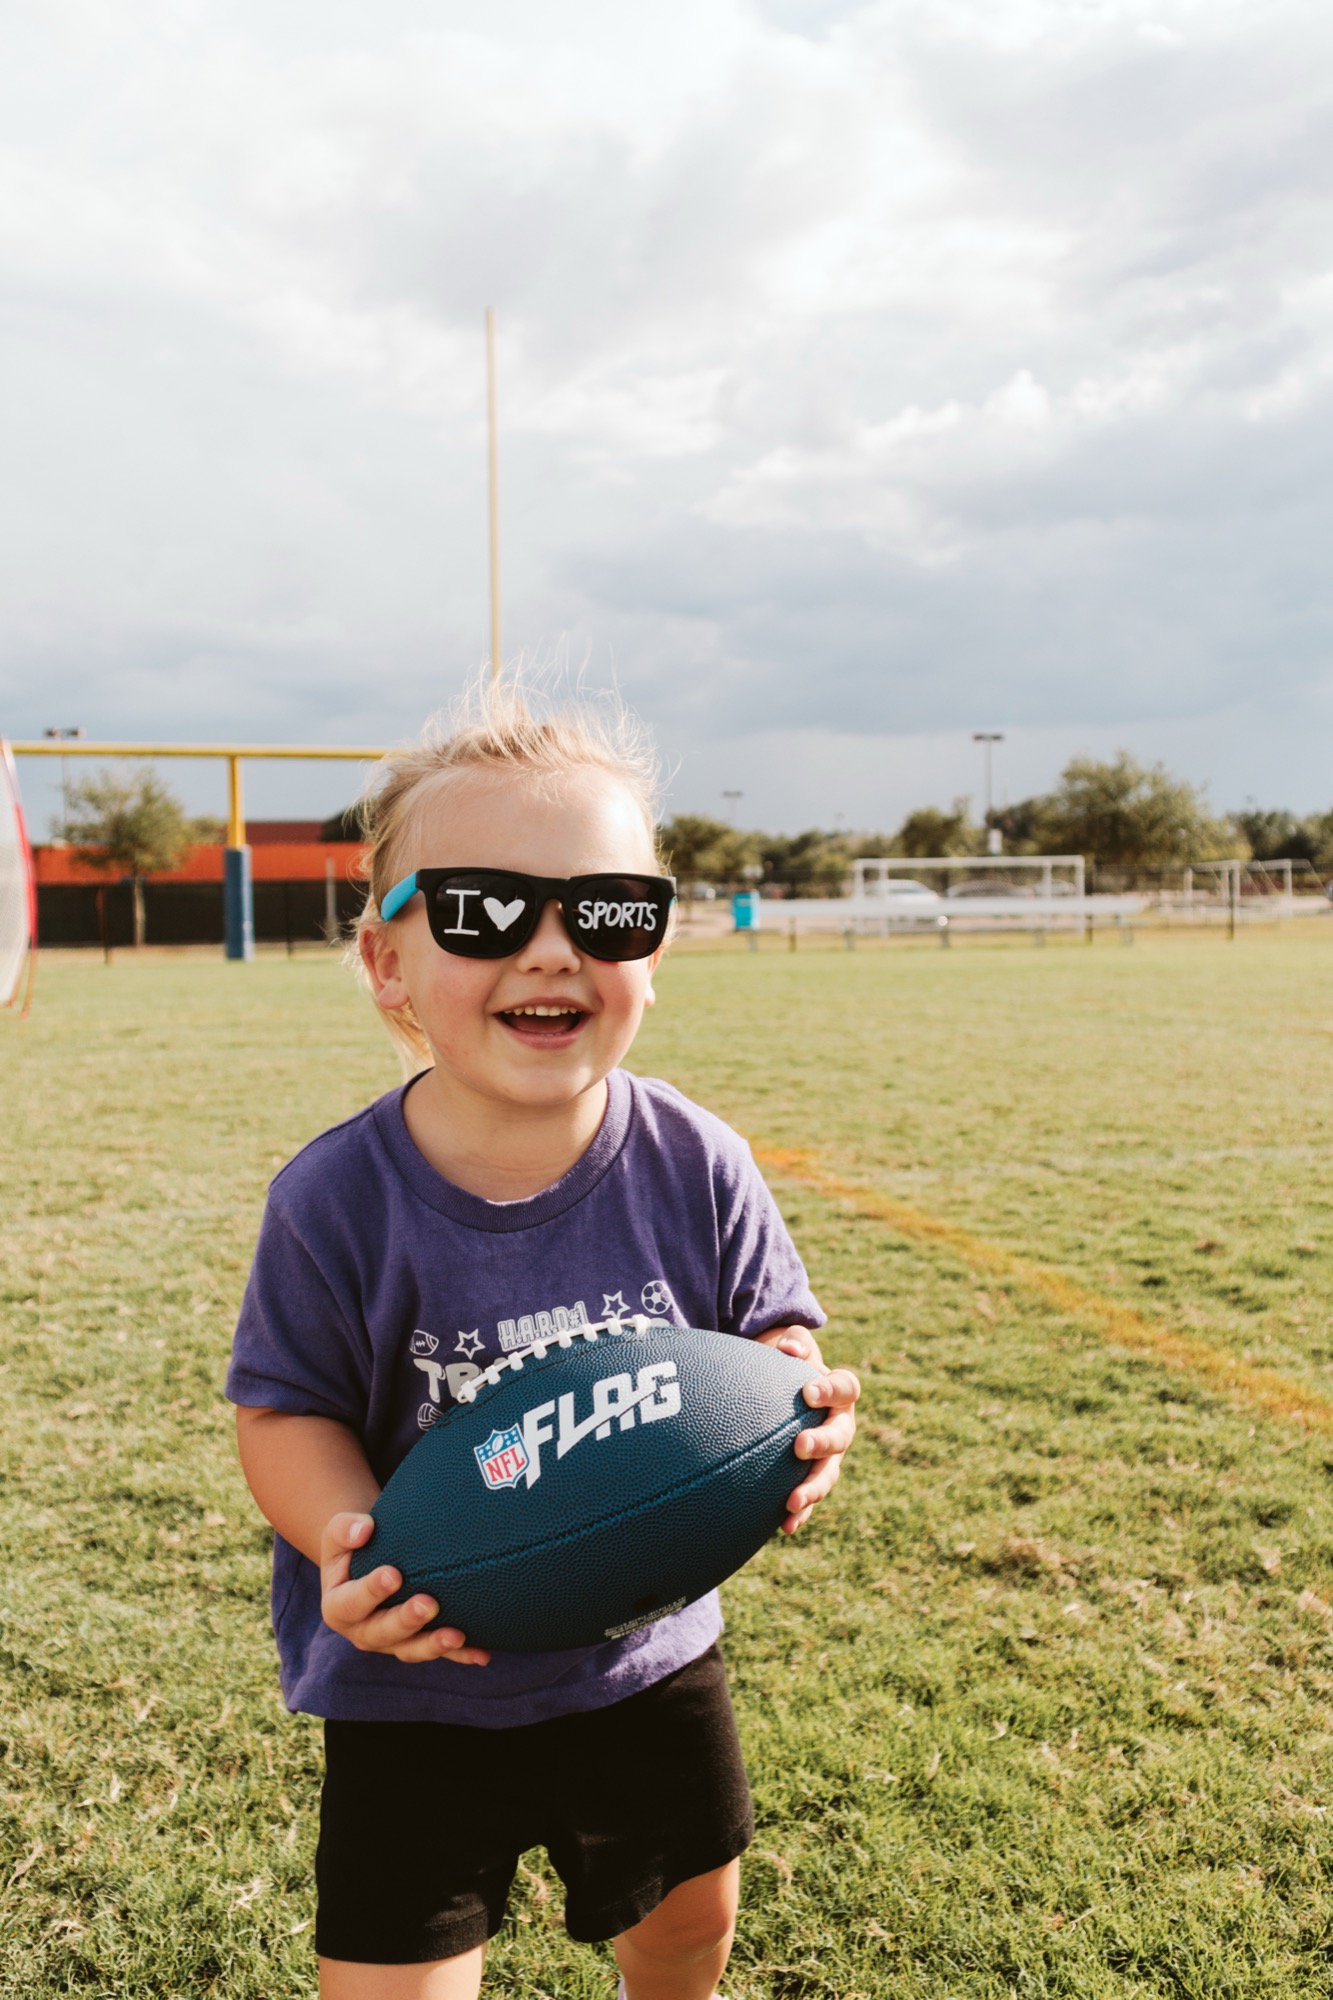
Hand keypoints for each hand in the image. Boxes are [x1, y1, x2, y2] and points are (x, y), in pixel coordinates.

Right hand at [319, 1513, 490, 1665]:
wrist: (367, 1561)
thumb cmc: (353, 1544)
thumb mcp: (338, 1533)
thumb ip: (344, 1529)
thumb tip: (364, 1530)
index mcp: (338, 1608)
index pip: (352, 1603)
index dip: (371, 1591)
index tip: (393, 1574)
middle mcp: (363, 1631)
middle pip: (383, 1632)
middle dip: (406, 1621)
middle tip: (429, 1604)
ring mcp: (391, 1642)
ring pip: (411, 1649)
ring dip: (434, 1645)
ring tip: (457, 1635)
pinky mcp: (416, 1644)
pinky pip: (439, 1653)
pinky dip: (461, 1655)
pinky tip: (482, 1654)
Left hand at [757, 1327, 859, 1533]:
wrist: (783, 1391)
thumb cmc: (788, 1365)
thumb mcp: (792, 1346)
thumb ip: (794, 1342)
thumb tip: (789, 1349)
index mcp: (840, 1392)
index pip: (845, 1389)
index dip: (829, 1391)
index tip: (807, 1392)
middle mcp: (840, 1426)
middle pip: (840, 1437)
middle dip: (822, 1443)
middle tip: (799, 1446)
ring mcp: (830, 1456)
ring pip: (829, 1474)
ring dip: (813, 1488)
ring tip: (792, 1501)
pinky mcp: (812, 1477)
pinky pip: (811, 1498)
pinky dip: (801, 1513)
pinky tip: (785, 1527)